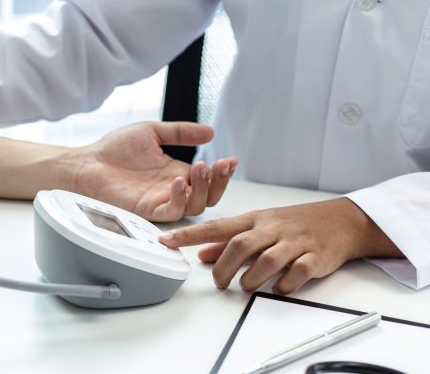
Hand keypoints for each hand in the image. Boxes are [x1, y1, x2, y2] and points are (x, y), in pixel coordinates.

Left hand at [72, 121, 236, 221]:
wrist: (87, 162)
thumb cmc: (114, 149)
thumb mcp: (153, 132)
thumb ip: (181, 132)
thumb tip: (210, 132)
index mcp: (176, 173)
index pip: (208, 180)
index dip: (222, 173)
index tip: (230, 160)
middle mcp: (171, 190)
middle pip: (208, 197)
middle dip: (219, 183)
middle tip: (220, 166)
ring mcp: (160, 201)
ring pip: (194, 206)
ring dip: (202, 189)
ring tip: (200, 168)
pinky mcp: (146, 209)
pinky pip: (170, 211)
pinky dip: (178, 198)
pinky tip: (177, 181)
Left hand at [158, 198, 403, 293]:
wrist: (340, 220)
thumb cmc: (293, 223)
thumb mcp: (258, 226)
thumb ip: (228, 241)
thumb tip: (201, 254)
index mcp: (254, 220)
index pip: (215, 226)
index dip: (189, 235)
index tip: (167, 241)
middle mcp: (271, 229)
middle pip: (240, 245)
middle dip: (224, 267)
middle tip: (219, 283)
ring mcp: (293, 242)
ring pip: (266, 260)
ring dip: (251, 278)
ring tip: (246, 286)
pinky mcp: (314, 257)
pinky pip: (296, 272)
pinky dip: (284, 284)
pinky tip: (278, 288)